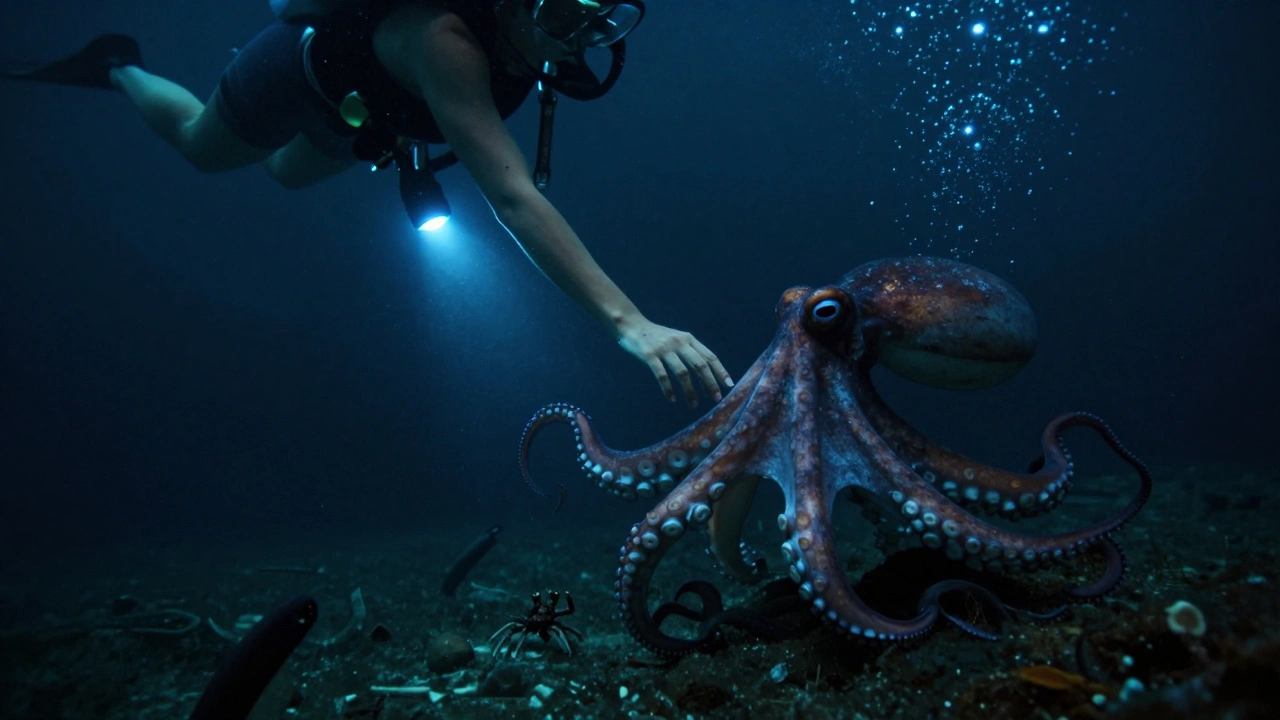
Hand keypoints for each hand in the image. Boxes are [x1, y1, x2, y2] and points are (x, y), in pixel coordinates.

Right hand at [617, 318, 733, 405]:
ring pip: (682, 373)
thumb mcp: (677, 339)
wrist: (633, 325)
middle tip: (715, 399)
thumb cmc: (658, 336)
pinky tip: (672, 398)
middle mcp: (679, 342)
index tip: (728, 386)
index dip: (720, 371)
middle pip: (699, 365)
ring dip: (690, 391)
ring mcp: (664, 349)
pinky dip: (668, 389)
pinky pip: (662, 375)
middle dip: (710, 383)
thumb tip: (707, 376)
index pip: (709, 356)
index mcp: (688, 339)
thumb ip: (691, 353)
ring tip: (693, 404)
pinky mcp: (649, 355)